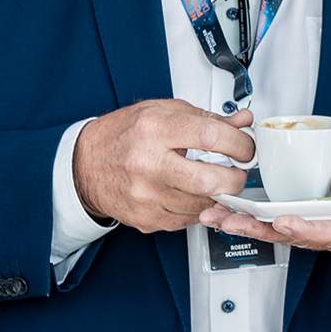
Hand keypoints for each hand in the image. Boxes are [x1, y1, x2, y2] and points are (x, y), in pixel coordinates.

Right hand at [72, 101, 254, 232]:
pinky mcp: (146, 219)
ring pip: (203, 205)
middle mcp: (148, 164)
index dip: (239, 143)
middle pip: (210, 180)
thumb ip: (206, 118)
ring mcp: (146, 196)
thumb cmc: (123, 135)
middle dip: (237, 178)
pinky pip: (188, 219)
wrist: (83, 166)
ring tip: (215, 179)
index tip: (247, 147)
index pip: (211, 136)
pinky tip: (192, 193)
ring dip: (219, 195)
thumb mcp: (162, 112)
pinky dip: (199, 207)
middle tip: (239, 171)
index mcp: (154, 129)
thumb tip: (242, 121)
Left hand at [197, 154, 330, 258]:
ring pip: (288, 236)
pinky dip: (263, 222)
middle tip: (229, 220)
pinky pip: (288, 229)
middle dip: (261, 230)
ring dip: (253, 227)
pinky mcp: (320, 227)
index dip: (305, 229)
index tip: (283, 220)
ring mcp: (330, 236)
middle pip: (298, 239)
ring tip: (221, 217)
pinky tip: (239, 214)